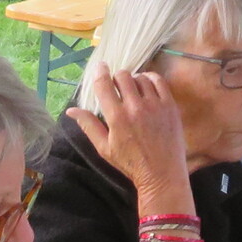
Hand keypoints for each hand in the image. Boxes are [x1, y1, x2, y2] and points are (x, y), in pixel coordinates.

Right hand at [70, 61, 192, 211]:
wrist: (162, 173)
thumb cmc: (130, 163)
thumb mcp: (104, 148)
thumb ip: (88, 126)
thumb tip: (70, 110)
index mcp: (116, 118)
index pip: (104, 84)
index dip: (99, 72)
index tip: (100, 67)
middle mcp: (135, 107)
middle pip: (122, 76)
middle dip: (116, 78)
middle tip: (117, 89)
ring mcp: (155, 104)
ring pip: (140, 77)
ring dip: (133, 80)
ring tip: (132, 91)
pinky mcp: (170, 105)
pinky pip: (158, 81)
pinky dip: (150, 79)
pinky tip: (146, 86)